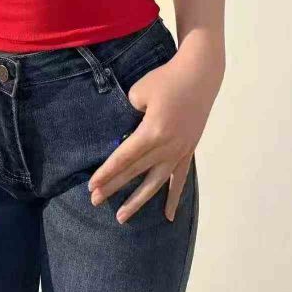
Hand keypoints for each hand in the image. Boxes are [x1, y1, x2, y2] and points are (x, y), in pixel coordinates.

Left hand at [88, 49, 222, 221]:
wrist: (200, 74)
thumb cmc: (166, 79)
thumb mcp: (139, 92)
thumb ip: (130, 115)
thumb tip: (127, 133)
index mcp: (152, 132)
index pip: (124, 158)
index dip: (106, 173)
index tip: (92, 186)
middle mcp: (167, 146)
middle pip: (135, 172)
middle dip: (113, 187)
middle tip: (94, 201)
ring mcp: (180, 151)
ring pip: (156, 183)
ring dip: (138, 201)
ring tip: (121, 217)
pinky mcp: (188, 150)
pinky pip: (179, 179)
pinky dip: (173, 198)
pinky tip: (167, 216)